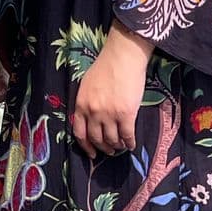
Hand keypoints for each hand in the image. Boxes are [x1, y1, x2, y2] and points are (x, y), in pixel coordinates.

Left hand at [72, 24, 151, 157]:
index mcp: (81, 104)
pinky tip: (132, 144)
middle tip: (109, 150)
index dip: (86, 146)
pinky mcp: (126, 114)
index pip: (79, 133)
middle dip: (103, 148)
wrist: (122, 57)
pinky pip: (127, 135)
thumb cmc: (105, 67)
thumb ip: (86, 103)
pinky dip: (130, 143)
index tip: (92, 153)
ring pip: (112, 140)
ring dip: (117, 146)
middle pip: (96, 139)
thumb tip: (90, 120)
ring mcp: (109, 114)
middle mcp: (93, 112)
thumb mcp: (87, 85)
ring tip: (121, 145)